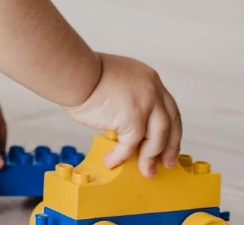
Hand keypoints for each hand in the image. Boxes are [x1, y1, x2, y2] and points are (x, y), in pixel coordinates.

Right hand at [64, 53, 181, 175]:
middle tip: (167, 163)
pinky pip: (130, 144)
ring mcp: (144, 104)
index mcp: (149, 78)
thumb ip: (130, 99)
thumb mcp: (118, 81)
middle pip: (170, 125)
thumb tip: (128, 126)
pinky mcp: (132, 119)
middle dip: (169, 147)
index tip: (169, 144)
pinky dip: (121, 156)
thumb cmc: (83, 75)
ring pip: (156, 138)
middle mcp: (152, 90)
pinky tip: (112, 161)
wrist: (72, 71)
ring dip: (150, 157)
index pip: (169, 108)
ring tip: (145, 170)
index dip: (171, 129)